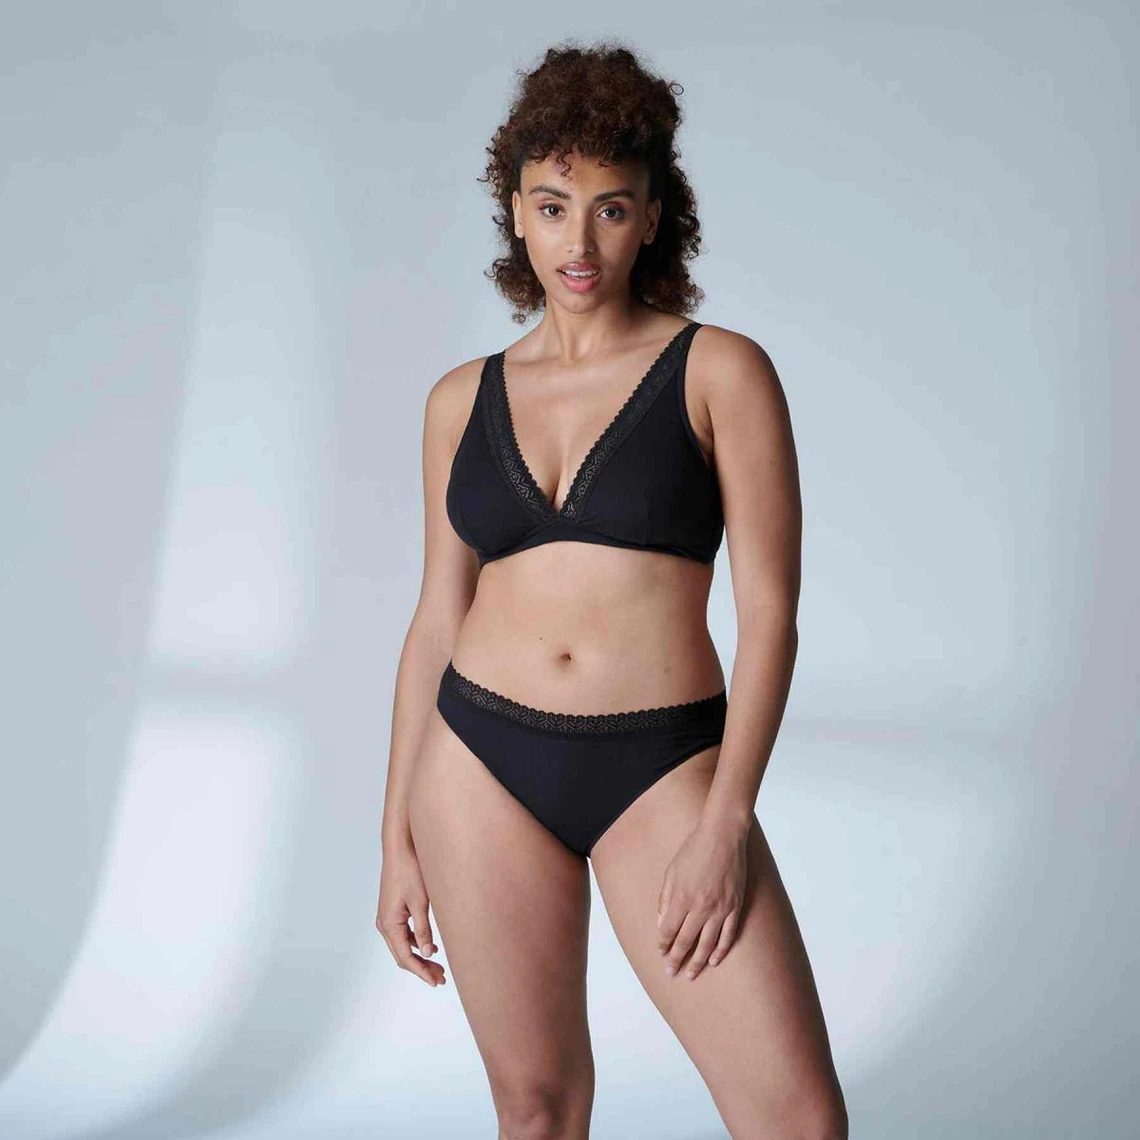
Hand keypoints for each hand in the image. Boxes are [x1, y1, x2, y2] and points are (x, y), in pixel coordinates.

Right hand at [376, 841, 446, 986]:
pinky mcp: (393, 909)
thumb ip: (423, 930)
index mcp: (389, 924)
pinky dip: (415, 943)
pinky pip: (403, 933)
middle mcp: (384, 923)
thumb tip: (427, 953)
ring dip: (419, 956)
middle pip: (402, 954)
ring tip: (438, 966)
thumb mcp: (420, 902)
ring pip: (403, 945)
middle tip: (441, 978)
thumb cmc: (410, 871)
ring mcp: (387, 917)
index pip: (405, 957)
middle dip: (421, 967)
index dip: (421, 972)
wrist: (400, 847)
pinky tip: (430, 946)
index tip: (436, 981)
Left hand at [656, 816, 749, 979]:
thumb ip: (665, 899)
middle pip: (686, 941)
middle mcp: (700, 907)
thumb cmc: (693, 850)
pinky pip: (728, 935)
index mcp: (681, 898)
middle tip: (671, 973)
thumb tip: (661, 922)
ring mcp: (720, 909)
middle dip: (676, 959)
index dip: (663, 944)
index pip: (669, 930)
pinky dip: (721, 950)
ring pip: (707, 944)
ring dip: (698, 962)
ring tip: (690, 975)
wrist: (722, 836)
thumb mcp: (671, 872)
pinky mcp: (735, 906)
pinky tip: (714, 960)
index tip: (660, 953)